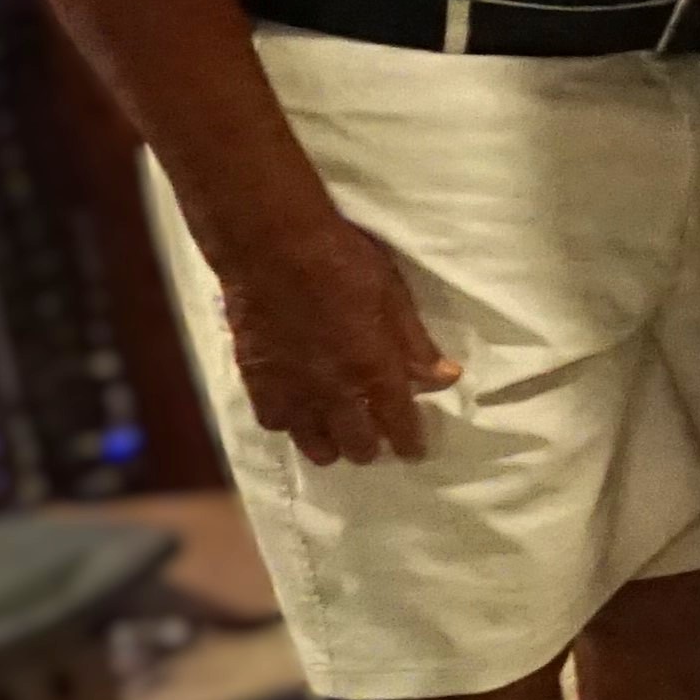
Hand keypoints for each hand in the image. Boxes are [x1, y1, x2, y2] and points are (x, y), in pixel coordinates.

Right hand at [208, 210, 457, 465]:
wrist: (270, 247)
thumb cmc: (341, 262)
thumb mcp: (393, 295)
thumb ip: (415, 343)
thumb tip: (445, 377)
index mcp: (372, 369)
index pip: (398, 423)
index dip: (408, 443)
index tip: (413, 452)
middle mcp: (332, 390)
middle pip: (355, 443)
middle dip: (370, 448)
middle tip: (376, 442)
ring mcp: (289, 388)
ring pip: (311, 441)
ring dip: (329, 444)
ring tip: (337, 440)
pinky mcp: (254, 378)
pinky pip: (272, 420)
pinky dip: (288, 424)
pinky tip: (296, 416)